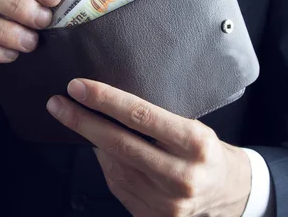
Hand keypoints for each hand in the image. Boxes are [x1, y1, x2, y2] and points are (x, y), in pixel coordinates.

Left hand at [46, 78, 251, 216]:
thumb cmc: (206, 151)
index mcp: (195, 143)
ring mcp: (166, 202)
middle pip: (119, 144)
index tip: (78, 86)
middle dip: (83, 121)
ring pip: (114, 165)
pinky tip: (101, 149)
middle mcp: (181, 175)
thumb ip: (156, 120)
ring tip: (77, 120)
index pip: (142, 116)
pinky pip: (117, 184)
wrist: (229, 194)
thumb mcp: (193, 127)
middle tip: (58, 103)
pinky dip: (105, 163)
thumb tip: (108, 105)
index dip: (105, 100)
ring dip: (90, 141)